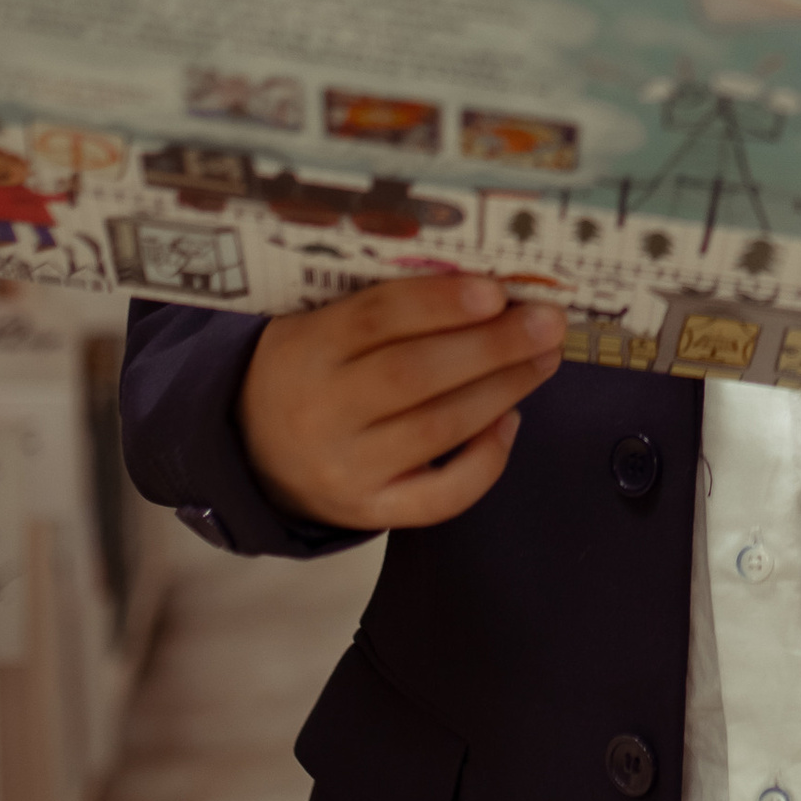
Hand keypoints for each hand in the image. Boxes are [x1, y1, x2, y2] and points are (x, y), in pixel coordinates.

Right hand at [238, 272, 567, 531]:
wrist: (253, 451)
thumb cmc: (311, 369)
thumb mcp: (322, 325)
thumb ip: (386, 307)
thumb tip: (487, 289)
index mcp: (307, 349)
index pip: (376, 318)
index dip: (439, 303)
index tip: (496, 290)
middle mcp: (323, 412)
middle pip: (415, 375)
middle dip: (492, 346)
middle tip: (547, 322)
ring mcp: (346, 469)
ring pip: (437, 430)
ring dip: (502, 390)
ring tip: (544, 358)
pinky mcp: (369, 511)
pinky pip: (440, 496)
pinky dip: (486, 461)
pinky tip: (510, 421)